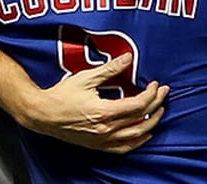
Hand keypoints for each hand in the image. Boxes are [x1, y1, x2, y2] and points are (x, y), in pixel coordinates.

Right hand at [20, 53, 169, 153]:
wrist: (42, 115)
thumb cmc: (61, 95)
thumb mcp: (86, 77)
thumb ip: (110, 69)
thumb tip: (128, 58)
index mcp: (104, 112)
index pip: (138, 105)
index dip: (151, 94)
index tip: (155, 84)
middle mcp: (106, 129)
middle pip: (141, 120)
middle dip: (157, 106)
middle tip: (163, 94)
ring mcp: (102, 140)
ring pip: (135, 136)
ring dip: (151, 123)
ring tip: (159, 112)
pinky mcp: (97, 145)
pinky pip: (123, 148)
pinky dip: (137, 142)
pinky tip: (144, 134)